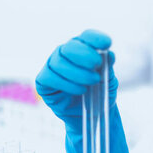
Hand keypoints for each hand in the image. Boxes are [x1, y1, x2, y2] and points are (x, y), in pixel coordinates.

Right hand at [35, 30, 128, 152]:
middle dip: (84, 54)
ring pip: (59, 62)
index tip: (107, 43)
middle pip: (69, 46)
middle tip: (96, 64)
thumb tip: (109, 55)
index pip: (86, 37)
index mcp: (82, 48)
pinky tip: (80, 90)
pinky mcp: (43, 81)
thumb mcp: (109, 80)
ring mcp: (52, 66)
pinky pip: (50, 77)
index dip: (95, 38)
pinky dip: (67, 84)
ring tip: (92, 82)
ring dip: (77, 72)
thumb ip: (108, 67)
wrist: (91, 115)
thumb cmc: (99, 93)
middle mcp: (65, 53)